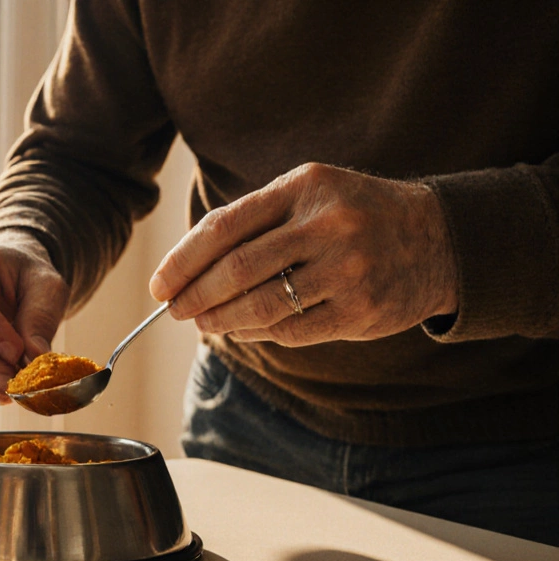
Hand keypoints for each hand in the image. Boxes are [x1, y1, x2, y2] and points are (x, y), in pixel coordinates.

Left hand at [149, 163, 457, 345]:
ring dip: (220, 320)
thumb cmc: (353, 215)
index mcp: (303, 188)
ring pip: (261, 306)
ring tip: (203, 323)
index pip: (223, 227)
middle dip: (194, 295)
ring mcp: (347, 270)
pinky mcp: (361, 310)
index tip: (159, 285)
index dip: (182, 261)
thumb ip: (254, 220)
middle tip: (173, 311)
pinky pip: (291, 330)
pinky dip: (257, 334)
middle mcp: (327, 225)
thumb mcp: (308, 195)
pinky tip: (241, 331)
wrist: (439, 238)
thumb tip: (187, 265)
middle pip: (236, 269)